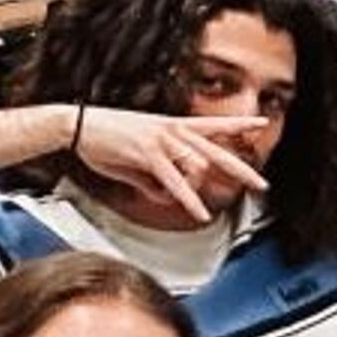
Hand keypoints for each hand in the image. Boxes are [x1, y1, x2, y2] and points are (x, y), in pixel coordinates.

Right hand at [69, 101, 268, 221]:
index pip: (213, 124)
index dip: (238, 124)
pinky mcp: (146, 153)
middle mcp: (172, 129)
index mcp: (172, 126)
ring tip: (204, 207)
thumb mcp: (137, 163)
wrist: (75, 125)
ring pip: (197, 166)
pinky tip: (199, 212)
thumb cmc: (105, 139)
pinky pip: (174, 180)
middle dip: (241, 169)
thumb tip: (167, 198)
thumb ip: (155, 181)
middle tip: (261, 185)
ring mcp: (160, 140)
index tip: (261, 124)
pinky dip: (188, 198)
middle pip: (216, 150)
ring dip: (196, 189)